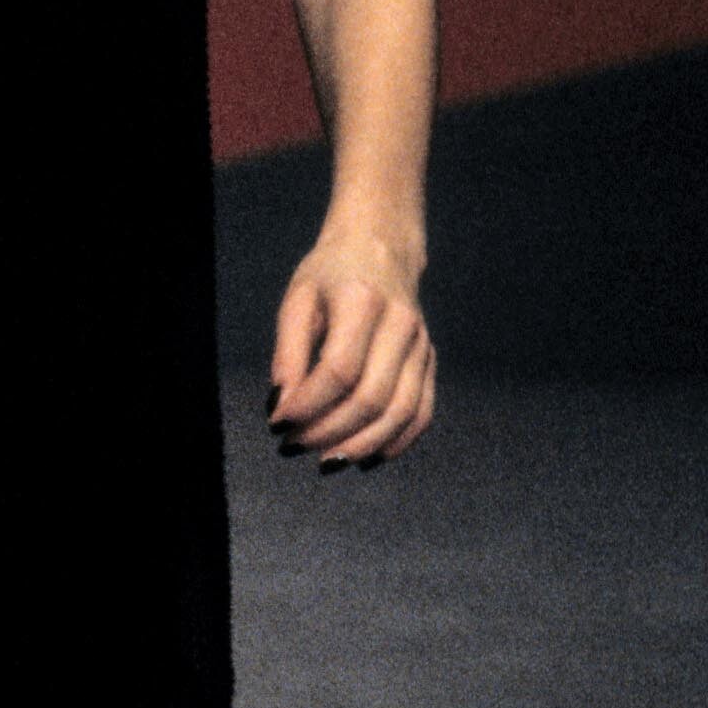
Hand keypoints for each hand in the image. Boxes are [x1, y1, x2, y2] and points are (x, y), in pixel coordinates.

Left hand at [267, 230, 435, 471]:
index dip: (307, 405)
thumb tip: (280, 406)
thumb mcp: (298, 301)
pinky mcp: (430, 361)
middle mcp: (400, 324)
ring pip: (400, 412)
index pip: (339, 369)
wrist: (382, 246)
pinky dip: (395, 443)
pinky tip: (364, 458)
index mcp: (362, 301)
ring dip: (360, 445)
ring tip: (325, 461)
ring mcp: (421, 345)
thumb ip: (288, 353)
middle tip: (293, 446)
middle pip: (370, 397)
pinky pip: (421, 413)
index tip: (277, 423)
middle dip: (329, 432)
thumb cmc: (331, 274)